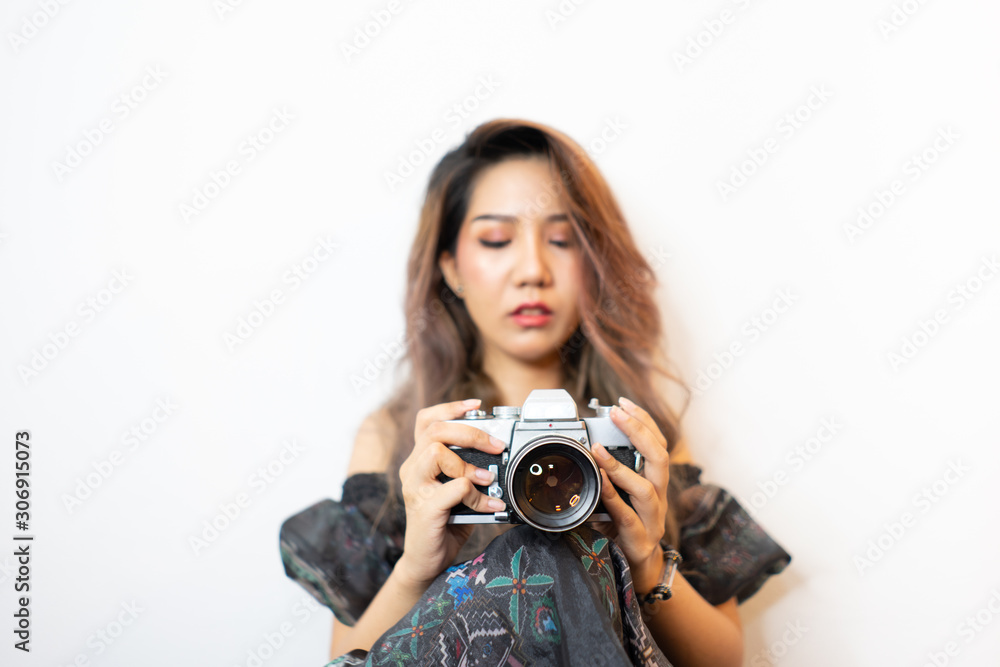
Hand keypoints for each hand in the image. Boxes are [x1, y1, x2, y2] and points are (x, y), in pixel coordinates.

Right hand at [394, 398, 507, 589]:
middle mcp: (412, 469)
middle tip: (496, 445)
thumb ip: (470, 470)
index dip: (450, 408)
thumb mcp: (458, 489)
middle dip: (471, 432)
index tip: (476, 405)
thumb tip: (500, 455)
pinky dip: (476, 494)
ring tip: (487, 478)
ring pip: (436, 452)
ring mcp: (415, 488)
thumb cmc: (445, 522)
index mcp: (420, 460)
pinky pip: (454, 488)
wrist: (427, 561)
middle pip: (435, 430)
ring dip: (468, 464)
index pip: (427, 421)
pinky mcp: (424, 508)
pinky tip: (489, 503)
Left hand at [591, 396, 669, 594]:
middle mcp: (659, 496)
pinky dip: (613, 497)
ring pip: (646, 487)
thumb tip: (586, 447)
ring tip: (598, 449)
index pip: (658, 444)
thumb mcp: (620, 495)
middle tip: (616, 412)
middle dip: (638, 430)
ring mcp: (652, 519)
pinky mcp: (640, 539)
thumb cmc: (626, 528)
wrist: (640, 570)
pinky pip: (627, 516)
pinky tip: (600, 483)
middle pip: (660, 457)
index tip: (623, 402)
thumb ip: (609, 475)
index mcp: (655, 482)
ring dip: (620, 465)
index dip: (643, 421)